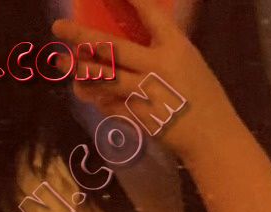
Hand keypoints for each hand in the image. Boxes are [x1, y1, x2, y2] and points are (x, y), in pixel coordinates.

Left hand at [51, 0, 234, 160]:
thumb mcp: (190, 62)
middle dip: (81, 37)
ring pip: (104, 78)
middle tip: (58, 29)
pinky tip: (82, 90)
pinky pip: (110, 104)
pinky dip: (95, 96)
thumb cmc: (204, 98)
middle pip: (112, 48)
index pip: (149, 13)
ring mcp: (146, 94)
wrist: (212, 137)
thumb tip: (130, 43)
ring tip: (59, 61)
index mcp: (175, 47)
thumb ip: (162, 49)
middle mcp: (157, 67)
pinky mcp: (139, 117)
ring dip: (78, 69)